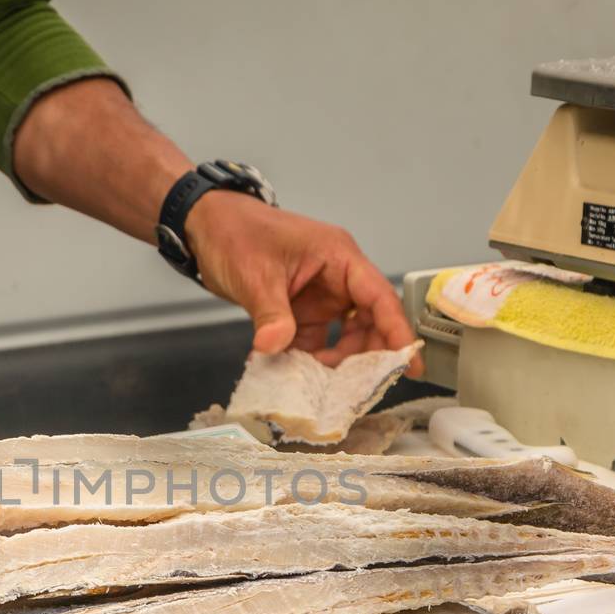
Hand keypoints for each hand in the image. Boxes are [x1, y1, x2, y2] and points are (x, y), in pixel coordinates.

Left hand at [186, 192, 420, 372]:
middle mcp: (336, 276)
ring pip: (345, 334)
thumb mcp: (255, 275)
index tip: (409, 364)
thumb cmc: (234, 232)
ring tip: (321, 385)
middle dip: (366, 355)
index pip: (379, 296)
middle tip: (359, 387)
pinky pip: (316, 339)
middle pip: (369, 320)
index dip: (397, 331)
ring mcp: (320, 294)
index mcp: (337, 257)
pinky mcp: (301, 309)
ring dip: (336, 361)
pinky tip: (297, 376)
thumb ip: (270, 314)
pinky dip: (310, 359)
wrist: (204, 225)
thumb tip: (274, 348)